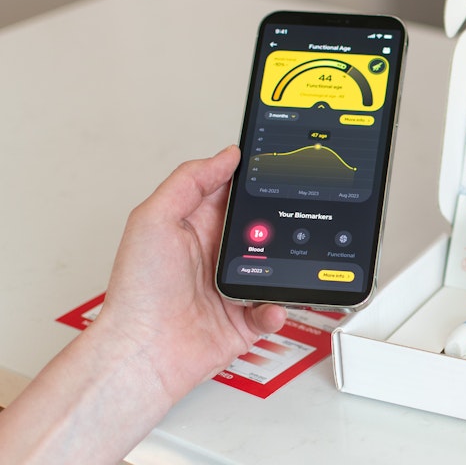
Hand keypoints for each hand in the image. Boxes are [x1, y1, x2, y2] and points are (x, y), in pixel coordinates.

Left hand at [97, 145, 286, 400]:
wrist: (144, 352)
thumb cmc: (139, 290)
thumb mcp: (154, 219)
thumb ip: (190, 181)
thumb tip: (226, 156)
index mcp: (196, 227)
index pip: (233, 195)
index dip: (253, 182)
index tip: (275, 171)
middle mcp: (216, 255)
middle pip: (262, 229)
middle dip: (277, 226)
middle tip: (283, 224)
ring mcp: (233, 288)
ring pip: (277, 269)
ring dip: (284, 269)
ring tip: (280, 269)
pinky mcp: (245, 321)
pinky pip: (276, 310)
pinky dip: (278, 309)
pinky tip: (268, 307)